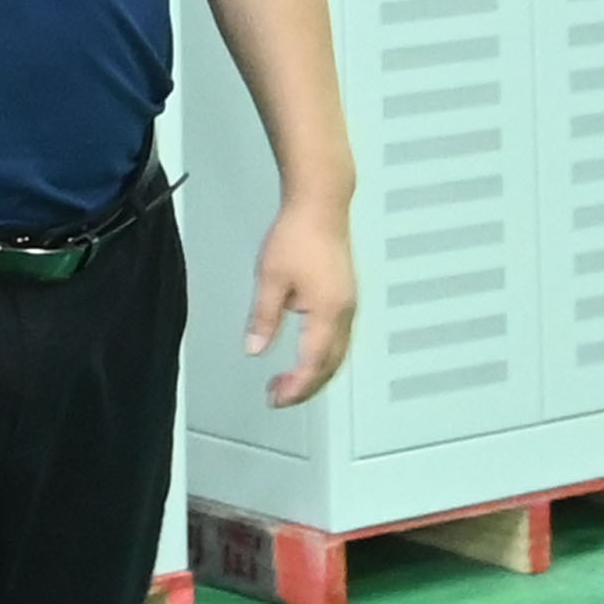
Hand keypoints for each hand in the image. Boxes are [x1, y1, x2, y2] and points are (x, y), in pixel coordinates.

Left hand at [249, 191, 360, 407]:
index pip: (313, 364)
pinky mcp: (345, 297)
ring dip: (316, 374)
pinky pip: (340, 339)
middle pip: (330, 365)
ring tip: (288, 382)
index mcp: (328, 312)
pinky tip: (307, 357)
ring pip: (338, 354)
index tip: (275, 398)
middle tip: (278, 396)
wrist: (321, 205)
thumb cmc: (297, 235)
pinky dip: (324, 357)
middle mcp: (345, 313)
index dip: (295, 387)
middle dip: (306, 387)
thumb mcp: (270, 278)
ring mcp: (349, 305)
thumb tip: (254, 349)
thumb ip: (263, 318)